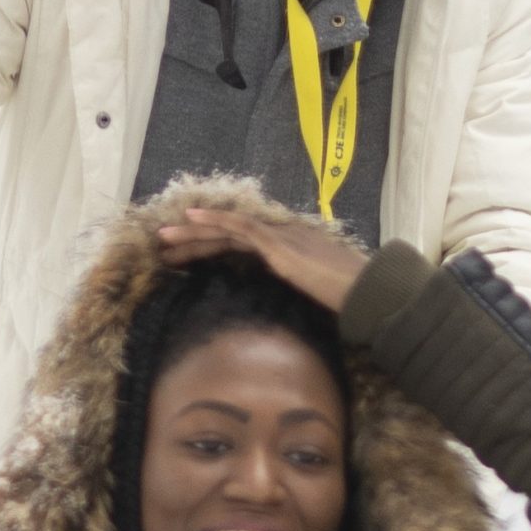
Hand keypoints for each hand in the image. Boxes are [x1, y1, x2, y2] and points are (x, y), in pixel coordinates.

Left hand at [154, 205, 370, 311]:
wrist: (366, 294)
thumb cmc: (346, 303)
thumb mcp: (311, 299)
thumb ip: (292, 296)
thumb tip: (275, 312)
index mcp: (287, 248)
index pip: (240, 245)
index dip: (210, 249)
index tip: (184, 259)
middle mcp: (281, 235)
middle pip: (228, 234)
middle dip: (194, 239)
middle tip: (164, 245)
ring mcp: (279, 236)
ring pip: (227, 228)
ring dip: (193, 231)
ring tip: (164, 236)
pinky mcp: (277, 244)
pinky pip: (239, 226)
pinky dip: (214, 220)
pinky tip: (190, 218)